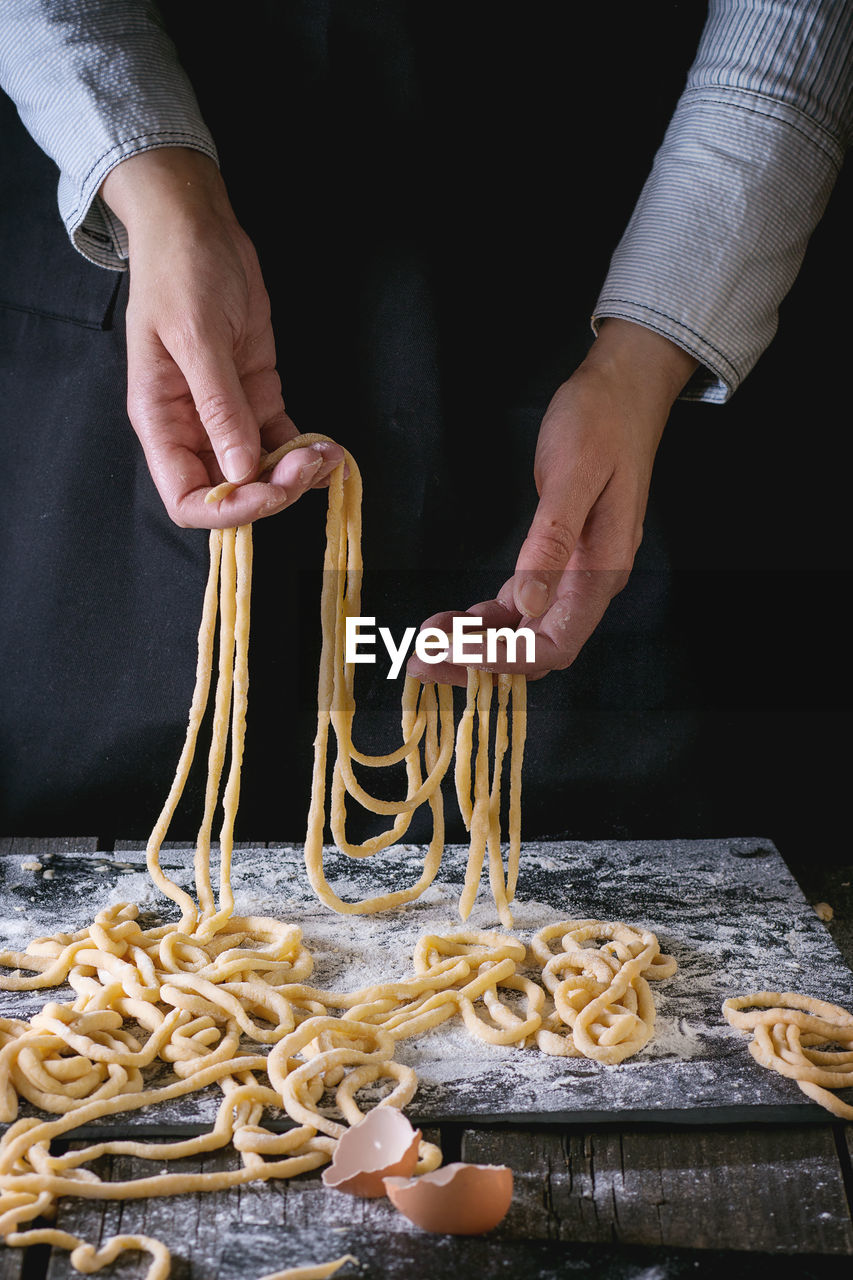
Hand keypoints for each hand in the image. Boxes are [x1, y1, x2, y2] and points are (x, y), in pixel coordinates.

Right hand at [100, 148, 344, 526]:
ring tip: (328, 456)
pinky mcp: (256, 397)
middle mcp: (192, 427)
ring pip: (261, 472)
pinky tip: (330, 449)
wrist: (198, 227)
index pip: (187, 498)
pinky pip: (281, 442)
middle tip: (308, 464)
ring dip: (296, 475)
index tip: (267, 489)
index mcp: (162, 421)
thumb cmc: (182, 273)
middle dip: (272, 490)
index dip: (228, 510)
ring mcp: (227, 415)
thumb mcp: (197, 338)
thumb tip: (238, 471)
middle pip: (231, 492)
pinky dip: (306, 453)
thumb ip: (218, 407)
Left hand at [408, 319, 697, 683]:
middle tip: (419, 659)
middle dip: (477, 661)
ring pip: (526, 631)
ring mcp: (576, 572)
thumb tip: (529, 605)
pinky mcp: (560, 556)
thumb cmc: (600, 423)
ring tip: (429, 636)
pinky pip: (525, 604)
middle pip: (535, 648)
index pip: (552, 645)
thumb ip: (552, 543)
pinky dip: (490, 617)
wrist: (624, 387)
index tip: (449, 655)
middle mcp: (591, 581)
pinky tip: (460, 616)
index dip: (501, 661)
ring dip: (478, 641)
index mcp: (601, 569)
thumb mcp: (571, 476)